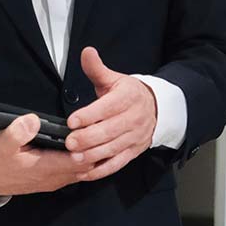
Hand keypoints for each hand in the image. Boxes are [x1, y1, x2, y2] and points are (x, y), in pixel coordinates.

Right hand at [0, 113, 91, 196]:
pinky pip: (75, 173)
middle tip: (103, 131)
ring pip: (83, 171)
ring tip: (98, 138)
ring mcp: (54, 180)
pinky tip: (84, 150)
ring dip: (91, 156)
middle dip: (96, 150)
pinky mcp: (52, 179)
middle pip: (87, 166)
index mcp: (45, 168)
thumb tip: (33, 120)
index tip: (94, 132)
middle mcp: (53, 177)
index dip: (89, 147)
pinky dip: (83, 162)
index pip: (78, 160)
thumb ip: (18, 132)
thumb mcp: (2, 143)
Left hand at [64, 47, 156, 181]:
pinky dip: (101, 170)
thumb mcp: (114, 79)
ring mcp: (133, 138)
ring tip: (74, 158)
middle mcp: (133, 119)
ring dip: (92, 155)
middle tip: (69, 142)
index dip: (89, 115)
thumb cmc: (127, 94)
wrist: (155, 109)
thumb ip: (96, 69)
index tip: (72, 120)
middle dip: (87, 138)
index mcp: (127, 98)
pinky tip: (85, 172)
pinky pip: (117, 164)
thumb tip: (86, 52)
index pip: (108, 108)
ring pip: (112, 149)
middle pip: (109, 131)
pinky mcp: (132, 152)